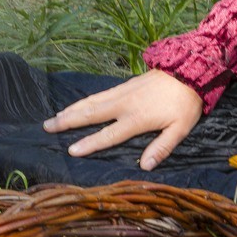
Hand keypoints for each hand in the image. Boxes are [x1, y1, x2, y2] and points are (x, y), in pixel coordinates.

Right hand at [42, 69, 202, 170]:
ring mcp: (122, 92)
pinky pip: (98, 94)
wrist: (189, 70)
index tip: (71, 150)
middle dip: (68, 121)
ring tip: (54, 117)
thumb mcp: (180, 129)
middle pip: (91, 114)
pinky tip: (76, 105)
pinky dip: (83, 101)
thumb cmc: (185, 103)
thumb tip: (145, 166)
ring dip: (71, 110)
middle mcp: (124, 104)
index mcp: (137, 118)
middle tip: (47, 127)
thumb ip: (162, 148)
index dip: (90, 143)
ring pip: (91, 102)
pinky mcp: (124, 85)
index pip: (109, 134)